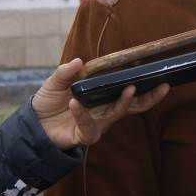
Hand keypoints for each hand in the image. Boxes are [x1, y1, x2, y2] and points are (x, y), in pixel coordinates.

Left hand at [31, 58, 169, 149]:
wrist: (33, 125)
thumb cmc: (49, 103)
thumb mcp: (56, 83)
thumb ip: (66, 72)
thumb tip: (79, 61)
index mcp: (102, 96)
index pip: (128, 91)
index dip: (144, 85)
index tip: (159, 75)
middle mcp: (105, 111)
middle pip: (134, 106)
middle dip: (150, 97)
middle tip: (163, 86)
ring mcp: (97, 123)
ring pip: (117, 114)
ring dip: (124, 102)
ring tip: (129, 89)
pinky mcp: (85, 135)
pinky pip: (88, 125)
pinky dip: (82, 114)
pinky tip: (75, 104)